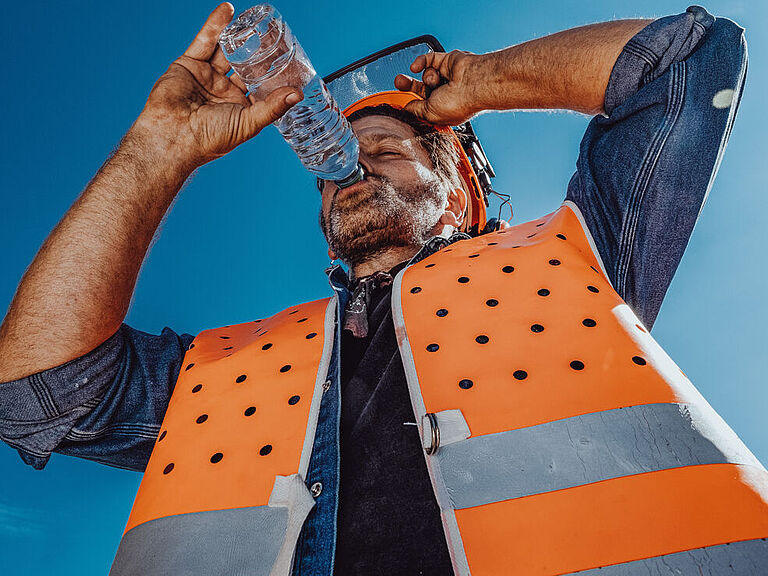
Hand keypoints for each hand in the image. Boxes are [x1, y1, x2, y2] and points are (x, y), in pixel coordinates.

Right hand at [134, 3, 302, 169]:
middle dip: (256, 52)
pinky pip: (205, 41)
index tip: (288, 59)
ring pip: (225, 51)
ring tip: (253, 21)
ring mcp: (206, 77)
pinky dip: (216, 25)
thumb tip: (297, 95)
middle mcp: (223, 92)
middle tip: (271, 36)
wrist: (174, 136)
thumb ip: (272, 108)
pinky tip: (229, 11)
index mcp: (239, 108)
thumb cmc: (211, 139)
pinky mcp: (189, 65)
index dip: (272, 74)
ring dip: (238, 36)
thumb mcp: (249, 123)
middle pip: (244, 66)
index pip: (260, 87)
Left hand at [394, 50, 482, 125]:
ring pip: (426, 73)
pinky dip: (421, 62)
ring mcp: (447, 76)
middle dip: (408, 85)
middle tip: (399, 83)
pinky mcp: (447, 61)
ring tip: (434, 80)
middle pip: (421, 87)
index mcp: (444, 110)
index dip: (412, 102)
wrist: (474, 83)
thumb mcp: (429, 114)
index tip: (402, 100)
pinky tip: (415, 67)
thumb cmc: (459, 103)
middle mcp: (446, 94)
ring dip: (426, 77)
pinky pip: (428, 59)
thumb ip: (415, 110)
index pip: (423, 105)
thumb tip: (406, 108)